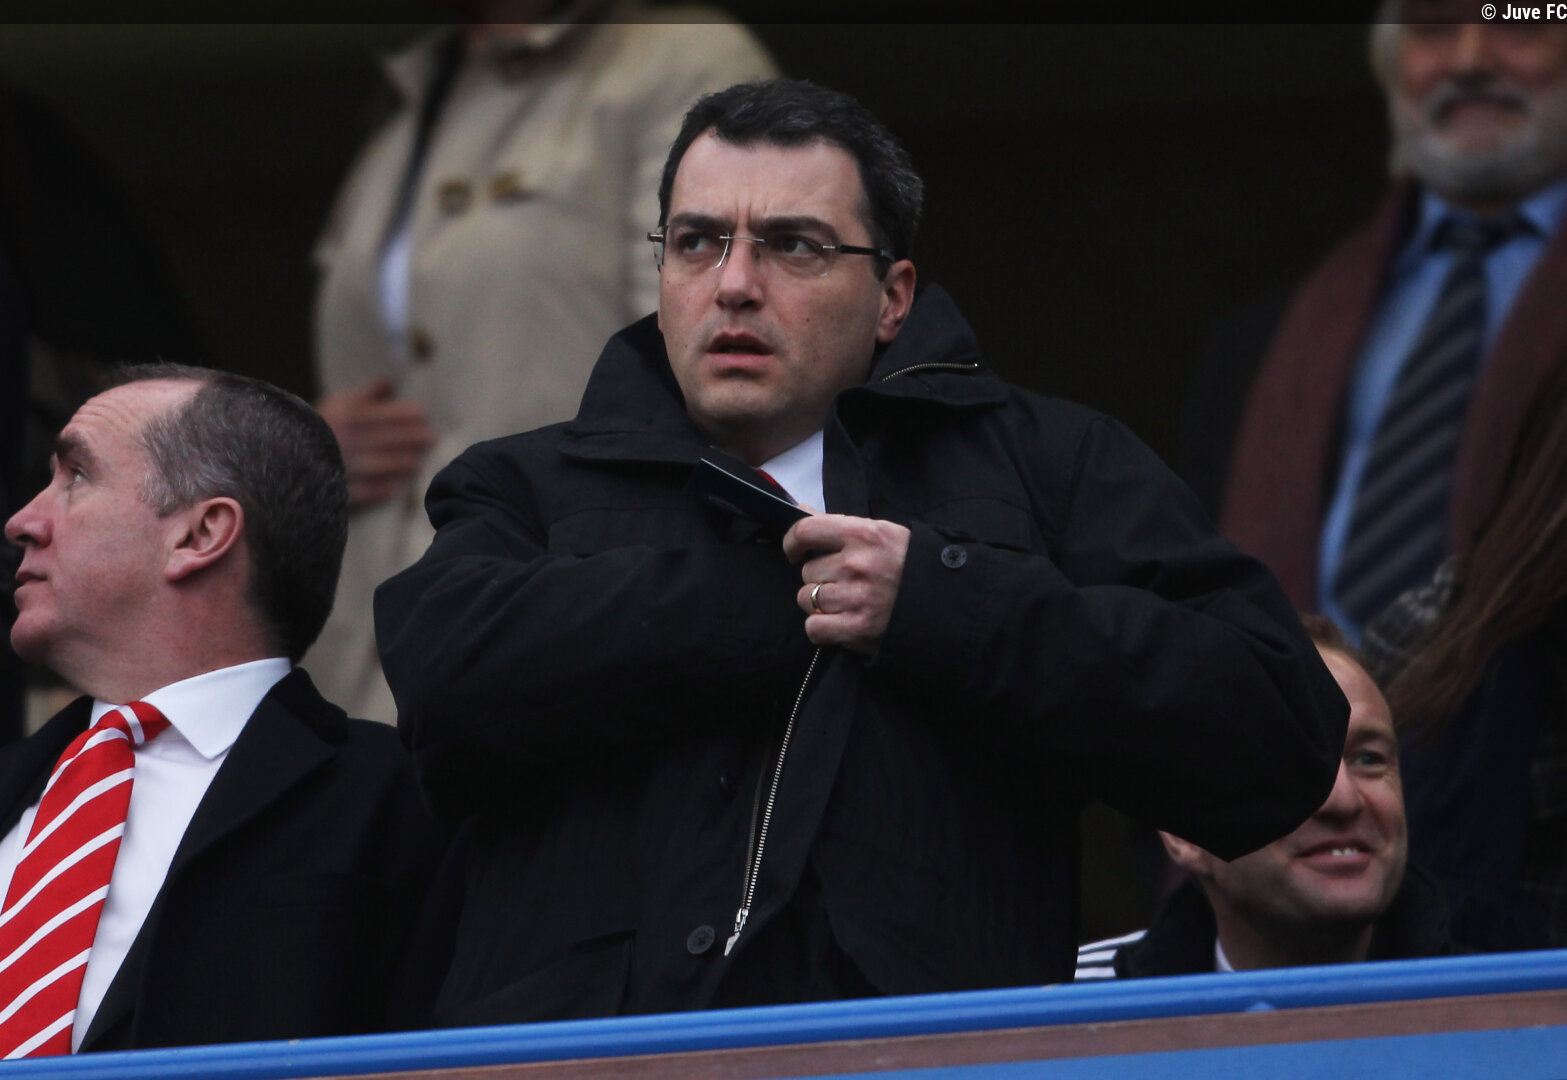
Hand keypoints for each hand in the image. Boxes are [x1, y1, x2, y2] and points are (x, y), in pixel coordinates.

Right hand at [317, 377, 435, 506]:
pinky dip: (395, 484)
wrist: (282, 464)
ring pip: (404, 465)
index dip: (419, 416)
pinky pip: (386, 490)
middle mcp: (351, 439)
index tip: (423, 420)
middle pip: (412, 439)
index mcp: (352, 414)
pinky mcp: (349, 493)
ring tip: (417, 460)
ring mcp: (350, 467)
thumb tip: (391, 381)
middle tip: (428, 440)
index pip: (407, 413)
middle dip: (423, 439)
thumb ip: (368, 394)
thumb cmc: (321, 429)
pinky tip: (399, 480)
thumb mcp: (339, 405)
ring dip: (413, 462)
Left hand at [782, 514, 909, 654]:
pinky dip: (822, 629)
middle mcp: (857, 564)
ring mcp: (856, 597)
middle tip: (845, 583)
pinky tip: (840, 624)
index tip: (794, 552)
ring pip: (807, 599)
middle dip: (820, 578)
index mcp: (863, 535)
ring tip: (846, 603)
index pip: (805, 531)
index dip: (792, 543)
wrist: (944, 601)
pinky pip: (814, 627)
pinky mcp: (857, 628)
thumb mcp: (881, 533)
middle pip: (807, 571)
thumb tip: (800, 511)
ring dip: (820, 604)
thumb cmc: (909, 565)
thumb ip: (840, 525)